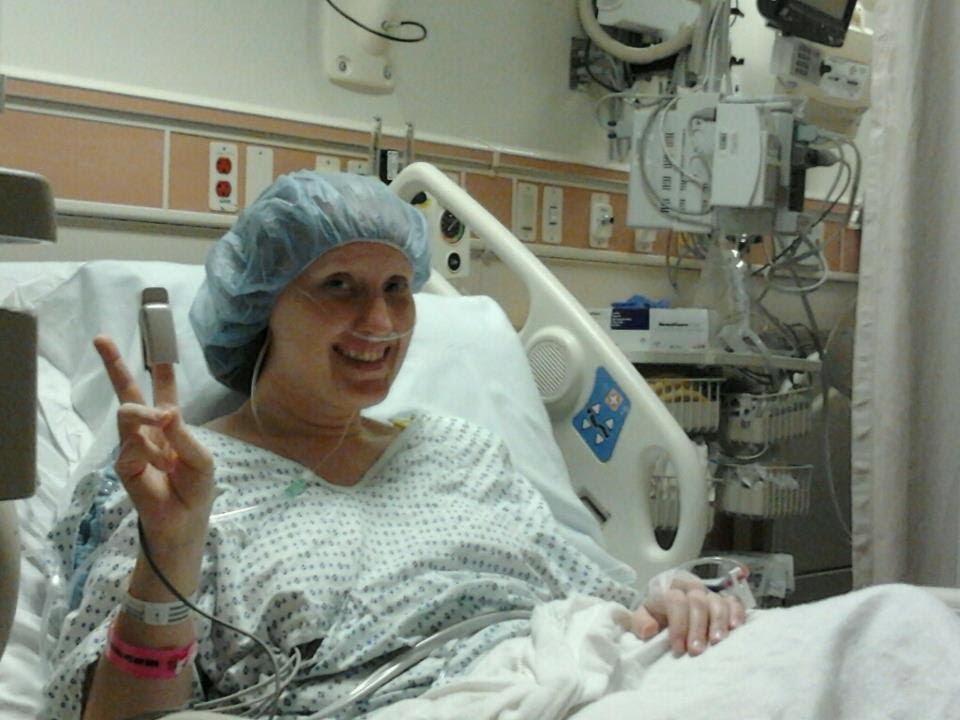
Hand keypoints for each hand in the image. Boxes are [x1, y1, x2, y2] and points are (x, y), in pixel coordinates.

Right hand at [94, 335, 214, 552]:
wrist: (185, 521)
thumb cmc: (197, 488)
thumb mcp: (201, 459)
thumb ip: (184, 434)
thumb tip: (167, 410)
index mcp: (171, 422)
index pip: (164, 388)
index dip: (160, 366)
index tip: (156, 339)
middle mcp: (149, 429)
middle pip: (129, 391)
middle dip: (115, 365)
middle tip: (101, 339)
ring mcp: (134, 445)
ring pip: (127, 413)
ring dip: (144, 416)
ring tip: (162, 427)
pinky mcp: (125, 464)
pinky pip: (131, 447)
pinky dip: (149, 453)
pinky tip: (160, 467)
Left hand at [629, 571, 745, 655]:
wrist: (669, 609)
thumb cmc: (657, 615)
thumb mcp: (644, 616)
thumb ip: (641, 622)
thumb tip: (648, 629)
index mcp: (668, 588)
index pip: (675, 600)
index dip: (678, 624)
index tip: (678, 648)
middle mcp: (690, 588)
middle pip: (697, 601)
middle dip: (697, 627)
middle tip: (696, 651)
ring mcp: (708, 593)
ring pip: (716, 601)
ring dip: (718, 622)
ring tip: (717, 642)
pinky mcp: (724, 601)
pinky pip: (734, 602)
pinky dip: (736, 613)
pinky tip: (736, 627)